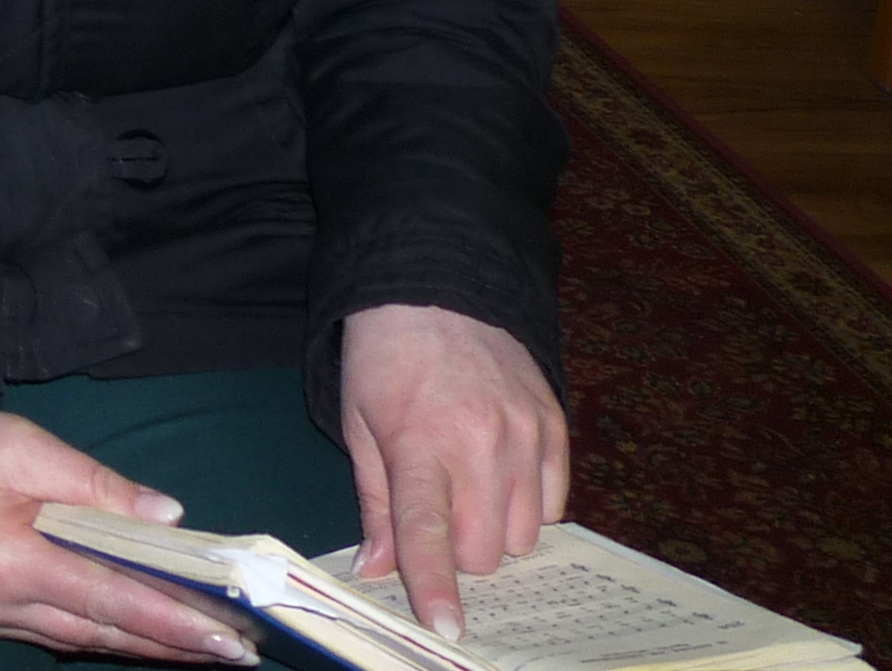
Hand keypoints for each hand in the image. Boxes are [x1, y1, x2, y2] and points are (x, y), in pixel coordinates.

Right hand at [0, 406, 256, 661]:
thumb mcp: (26, 446)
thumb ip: (100, 487)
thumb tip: (170, 519)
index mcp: (5, 560)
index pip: (109, 600)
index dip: (174, 622)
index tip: (230, 639)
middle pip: (100, 634)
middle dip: (172, 643)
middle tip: (237, 650)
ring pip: (80, 641)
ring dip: (142, 642)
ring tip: (204, 644)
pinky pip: (54, 634)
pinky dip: (102, 631)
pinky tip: (139, 629)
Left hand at [339, 305, 566, 640]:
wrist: (435, 286)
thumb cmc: (383, 358)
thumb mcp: (358, 423)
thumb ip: (375, 502)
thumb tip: (375, 570)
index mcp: (418, 444)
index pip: (428, 532)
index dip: (435, 586)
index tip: (446, 629)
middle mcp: (480, 444)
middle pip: (487, 551)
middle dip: (461, 554)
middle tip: (438, 515)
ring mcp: (526, 434)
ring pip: (525, 536)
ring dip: (496, 532)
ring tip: (469, 489)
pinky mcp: (557, 425)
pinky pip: (556, 505)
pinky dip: (530, 507)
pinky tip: (502, 476)